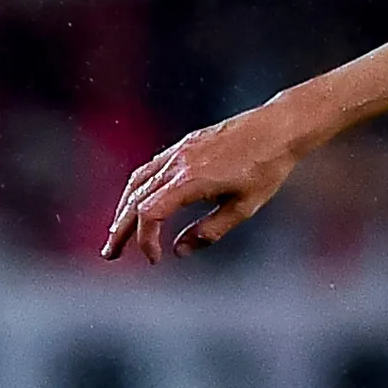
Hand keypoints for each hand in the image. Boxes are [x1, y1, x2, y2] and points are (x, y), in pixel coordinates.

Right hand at [100, 102, 309, 263]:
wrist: (277, 128)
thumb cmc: (266, 168)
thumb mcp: (244, 208)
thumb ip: (209, 231)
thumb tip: (179, 251)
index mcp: (190, 180)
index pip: (150, 213)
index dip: (145, 239)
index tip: (155, 259)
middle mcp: (177, 163)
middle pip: (135, 199)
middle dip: (121, 229)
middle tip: (110, 254)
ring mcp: (178, 151)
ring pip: (138, 182)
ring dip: (124, 209)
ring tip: (118, 232)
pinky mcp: (184, 145)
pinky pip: (150, 168)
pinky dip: (138, 188)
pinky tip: (138, 202)